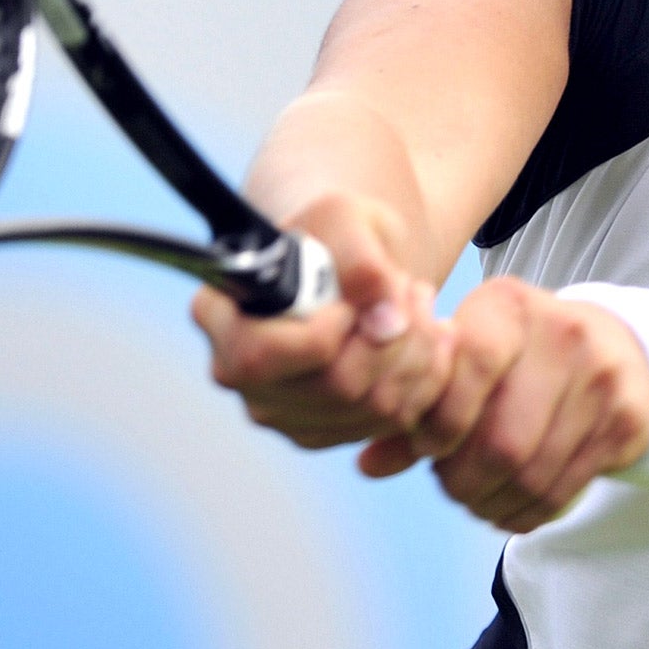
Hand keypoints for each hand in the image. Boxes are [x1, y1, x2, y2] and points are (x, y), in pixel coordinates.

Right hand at [193, 191, 454, 448]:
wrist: (352, 259)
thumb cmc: (336, 230)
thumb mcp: (346, 217)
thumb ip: (362, 260)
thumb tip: (386, 323)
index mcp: (219, 316)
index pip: (260, 356)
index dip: (322, 336)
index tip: (351, 302)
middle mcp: (238, 373)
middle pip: (331, 387)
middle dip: (392, 336)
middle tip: (412, 289)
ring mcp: (279, 411)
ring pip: (370, 407)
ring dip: (418, 352)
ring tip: (422, 304)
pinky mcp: (322, 432)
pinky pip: (391, 422)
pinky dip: (426, 379)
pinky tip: (428, 338)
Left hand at [359, 276, 648, 532]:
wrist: (616, 348)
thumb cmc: (518, 356)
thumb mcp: (469, 356)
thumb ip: (418, 405)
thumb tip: (366, 464)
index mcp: (508, 305)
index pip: (472, 364)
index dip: (440, 420)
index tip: (426, 446)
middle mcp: (561, 332)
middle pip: (501, 439)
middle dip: (461, 478)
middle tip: (448, 485)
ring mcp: (600, 377)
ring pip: (531, 473)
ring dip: (490, 501)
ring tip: (473, 499)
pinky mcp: (624, 420)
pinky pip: (563, 490)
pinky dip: (524, 513)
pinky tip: (506, 507)